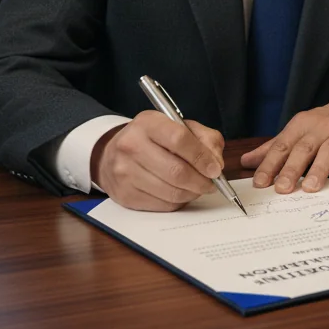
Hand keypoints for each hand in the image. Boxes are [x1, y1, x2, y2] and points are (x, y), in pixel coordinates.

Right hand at [93, 111, 225, 211]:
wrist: (113, 154)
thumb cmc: (153, 140)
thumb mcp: (179, 126)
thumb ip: (205, 139)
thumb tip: (216, 164)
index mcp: (148, 123)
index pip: (179, 139)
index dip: (202, 157)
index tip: (215, 168)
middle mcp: (131, 145)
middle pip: (176, 171)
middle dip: (201, 181)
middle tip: (211, 183)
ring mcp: (125, 172)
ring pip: (171, 192)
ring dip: (192, 193)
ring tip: (197, 187)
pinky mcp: (125, 195)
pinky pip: (163, 205)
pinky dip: (179, 202)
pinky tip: (180, 192)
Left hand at [240, 94, 328, 193]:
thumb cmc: (327, 122)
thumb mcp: (299, 129)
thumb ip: (274, 147)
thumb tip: (246, 161)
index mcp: (302, 125)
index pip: (283, 145)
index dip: (270, 164)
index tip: (260, 182)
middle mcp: (322, 128)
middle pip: (304, 148)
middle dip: (292, 168)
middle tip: (282, 188)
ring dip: (320, 169)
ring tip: (311, 187)